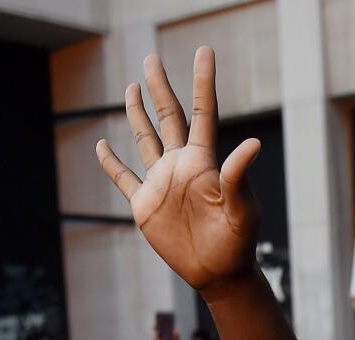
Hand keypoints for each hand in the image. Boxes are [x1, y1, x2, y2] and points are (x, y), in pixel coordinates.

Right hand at [96, 48, 261, 296]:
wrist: (218, 272)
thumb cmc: (237, 241)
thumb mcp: (242, 208)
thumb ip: (239, 175)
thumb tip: (253, 142)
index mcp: (204, 161)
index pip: (203, 112)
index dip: (203, 82)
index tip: (204, 52)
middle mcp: (181, 165)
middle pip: (168, 117)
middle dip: (160, 87)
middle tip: (151, 58)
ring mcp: (162, 183)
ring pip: (145, 139)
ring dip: (138, 114)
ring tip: (132, 87)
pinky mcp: (145, 205)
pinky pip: (124, 179)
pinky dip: (111, 163)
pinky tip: (102, 145)